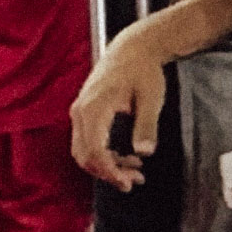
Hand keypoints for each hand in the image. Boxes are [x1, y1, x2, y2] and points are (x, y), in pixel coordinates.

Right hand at [72, 35, 174, 188]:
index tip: (128, 181)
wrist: (133, 49)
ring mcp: (79, 112)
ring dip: (106, 166)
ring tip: (134, 173)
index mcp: (94, 108)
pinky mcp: (84, 113)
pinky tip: (127, 159)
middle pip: (84, 155)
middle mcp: (80, 112)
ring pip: (84, 151)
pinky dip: (104, 155)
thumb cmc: (143, 70)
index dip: (109, 171)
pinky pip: (87, 142)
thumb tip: (145, 152)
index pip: (94, 151)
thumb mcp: (151, 98)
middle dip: (108, 173)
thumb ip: (147, 125)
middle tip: (134, 182)